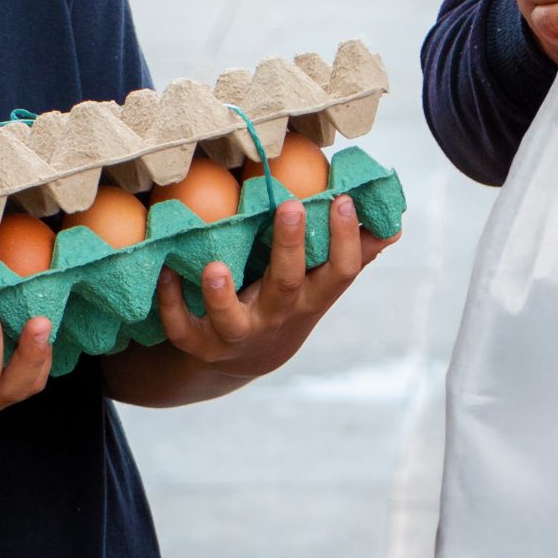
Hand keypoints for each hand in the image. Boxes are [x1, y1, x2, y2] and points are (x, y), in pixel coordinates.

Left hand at [153, 192, 397, 379]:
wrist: (247, 358)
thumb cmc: (291, 303)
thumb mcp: (322, 286)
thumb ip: (354, 255)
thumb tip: (392, 224)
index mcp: (311, 298)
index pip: (339, 272)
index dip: (344, 239)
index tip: (342, 199)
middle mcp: (277, 316)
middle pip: (287, 284)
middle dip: (290, 248)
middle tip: (291, 206)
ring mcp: (238, 333)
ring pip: (231, 319)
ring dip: (221, 295)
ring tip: (214, 267)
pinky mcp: (201, 344)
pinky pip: (183, 328)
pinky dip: (171, 303)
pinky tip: (165, 272)